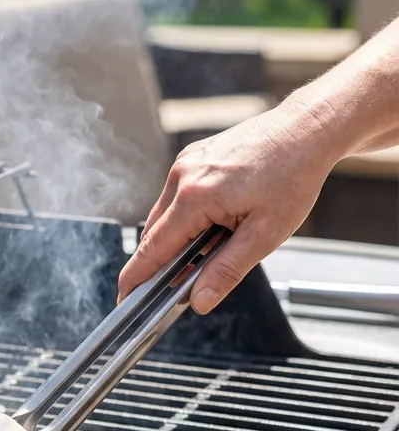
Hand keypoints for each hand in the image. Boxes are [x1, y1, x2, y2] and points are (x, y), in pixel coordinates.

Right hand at [118, 100, 339, 313]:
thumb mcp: (265, 234)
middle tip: (176, 284)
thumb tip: (199, 301)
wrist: (307, 129)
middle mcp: (182, 177)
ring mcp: (185, 163)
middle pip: (154, 232)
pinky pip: (176, 194)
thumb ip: (227, 270)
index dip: (137, 276)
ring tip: (208, 249)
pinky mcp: (193, 156)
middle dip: (160, 260)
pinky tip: (212, 222)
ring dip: (176, 236)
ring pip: (165, 213)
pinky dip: (185, 215)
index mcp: (195, 198)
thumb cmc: (293, 176)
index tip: (124, 297)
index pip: (153, 248)